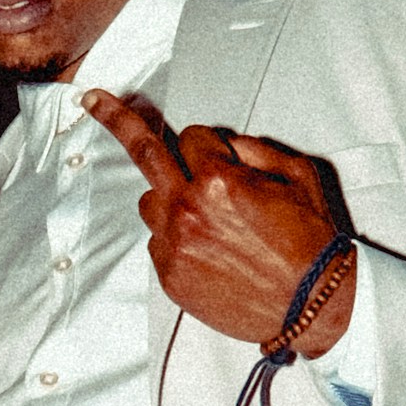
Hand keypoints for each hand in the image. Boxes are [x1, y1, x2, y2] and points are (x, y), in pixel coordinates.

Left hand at [76, 97, 358, 356]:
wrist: (313, 306)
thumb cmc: (311, 242)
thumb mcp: (298, 176)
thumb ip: (255, 149)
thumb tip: (225, 145)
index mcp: (218, 180)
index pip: (193, 137)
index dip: (210, 144)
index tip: (217, 151)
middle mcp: (188, 210)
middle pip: (144, 152)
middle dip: (116, 117)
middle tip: (92, 99)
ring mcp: (175, 245)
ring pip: (150, 203)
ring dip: (170, 198)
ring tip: (206, 218)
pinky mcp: (171, 277)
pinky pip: (158, 243)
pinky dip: (176, 239)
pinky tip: (210, 251)